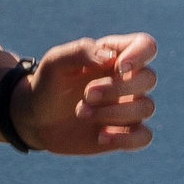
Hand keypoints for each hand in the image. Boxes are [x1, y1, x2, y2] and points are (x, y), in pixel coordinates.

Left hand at [13, 34, 157, 154]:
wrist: (35, 119)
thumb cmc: (47, 84)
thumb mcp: (55, 62)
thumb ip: (82, 51)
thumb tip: (111, 58)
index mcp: (114, 56)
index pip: (145, 45)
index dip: (139, 55)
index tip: (118, 68)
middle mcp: (126, 80)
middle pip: (148, 78)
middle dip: (117, 88)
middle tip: (86, 95)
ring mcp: (127, 107)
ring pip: (146, 107)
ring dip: (113, 112)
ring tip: (81, 112)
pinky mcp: (124, 133)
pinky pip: (144, 136)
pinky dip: (127, 138)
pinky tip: (101, 136)